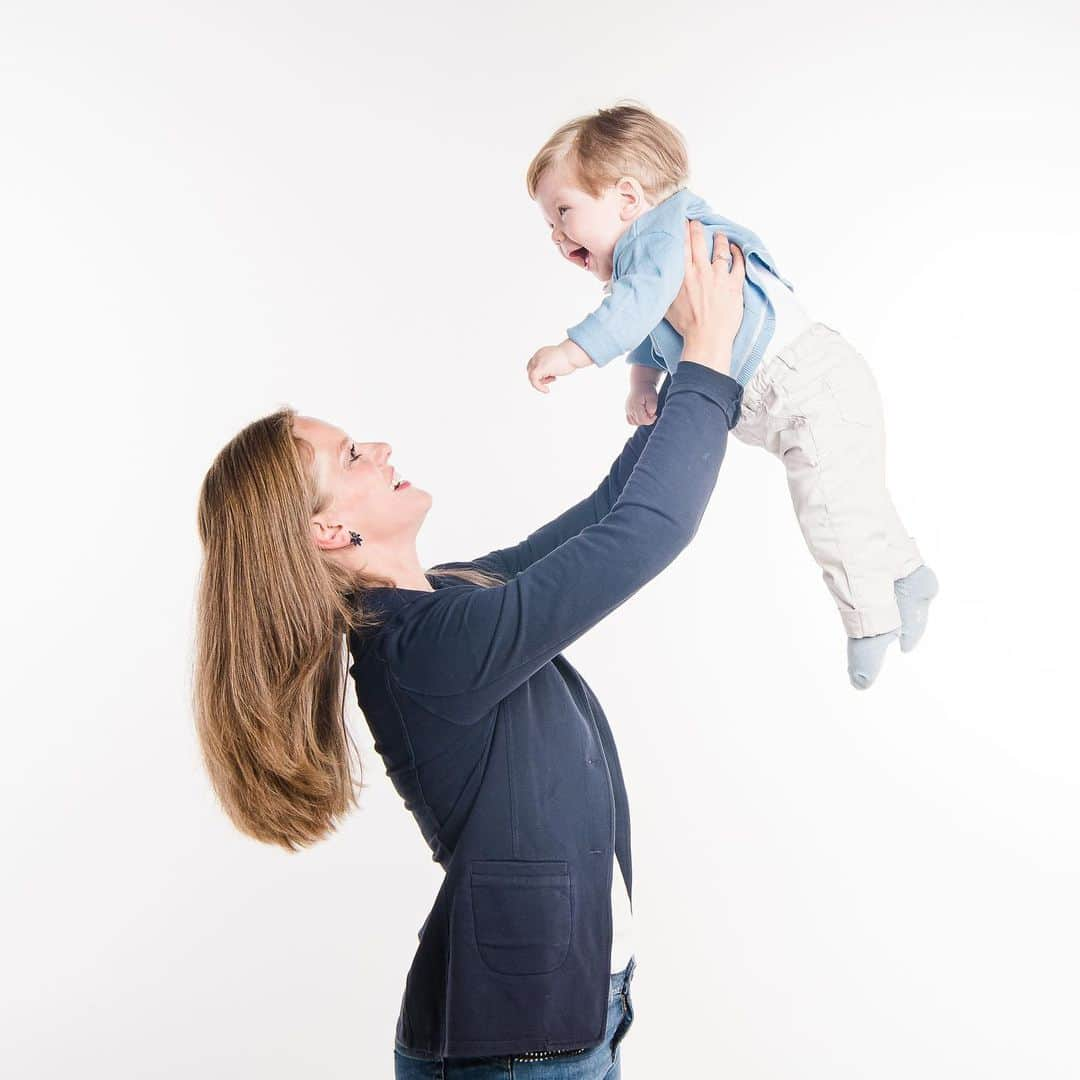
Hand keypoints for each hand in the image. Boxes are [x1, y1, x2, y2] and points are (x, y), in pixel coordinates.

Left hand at [527, 339, 591, 393]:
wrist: (572, 354)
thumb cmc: (570, 357)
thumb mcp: (558, 360)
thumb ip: (552, 365)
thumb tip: (551, 374)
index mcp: (541, 353)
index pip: (533, 364)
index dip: (540, 373)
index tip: (551, 376)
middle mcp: (538, 356)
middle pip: (531, 370)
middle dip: (540, 377)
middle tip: (552, 378)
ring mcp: (538, 361)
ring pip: (531, 376)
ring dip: (541, 382)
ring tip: (553, 379)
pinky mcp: (540, 368)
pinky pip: (534, 380)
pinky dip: (538, 387)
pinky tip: (547, 390)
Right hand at [626, 368, 661, 424]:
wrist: (640, 384)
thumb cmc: (647, 390)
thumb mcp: (652, 396)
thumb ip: (652, 406)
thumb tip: (650, 414)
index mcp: (636, 405)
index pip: (643, 419)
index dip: (650, 420)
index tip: (655, 415)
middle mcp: (629, 409)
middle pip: (639, 422)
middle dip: (647, 420)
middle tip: (652, 414)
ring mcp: (627, 410)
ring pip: (634, 422)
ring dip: (642, 421)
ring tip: (647, 414)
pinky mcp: (627, 410)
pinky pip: (630, 420)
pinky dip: (637, 421)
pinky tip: (642, 415)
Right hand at [664, 220, 745, 375]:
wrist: (707, 338)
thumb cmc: (687, 326)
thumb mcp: (666, 306)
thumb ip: (665, 289)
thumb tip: (656, 281)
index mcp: (684, 275)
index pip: (682, 245)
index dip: (683, 230)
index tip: (682, 221)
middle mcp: (701, 271)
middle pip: (699, 241)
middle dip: (698, 228)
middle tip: (697, 222)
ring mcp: (719, 277)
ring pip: (720, 250)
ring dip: (720, 239)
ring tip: (720, 235)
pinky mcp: (734, 285)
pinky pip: (738, 264)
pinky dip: (737, 254)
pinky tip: (736, 249)